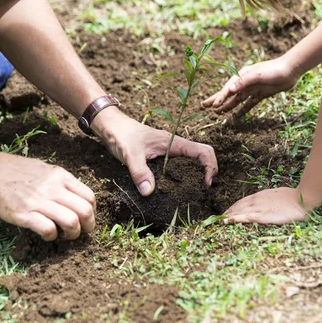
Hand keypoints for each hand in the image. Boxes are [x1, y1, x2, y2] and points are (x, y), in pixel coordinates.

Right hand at [0, 153, 95, 240]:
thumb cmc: (15, 170)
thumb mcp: (45, 169)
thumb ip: (61, 182)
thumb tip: (74, 196)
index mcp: (60, 176)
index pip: (90, 197)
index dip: (92, 212)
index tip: (86, 218)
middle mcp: (53, 188)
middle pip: (85, 211)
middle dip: (88, 226)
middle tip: (81, 232)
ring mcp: (39, 202)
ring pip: (71, 222)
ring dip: (73, 234)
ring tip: (66, 236)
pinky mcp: (25, 214)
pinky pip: (48, 230)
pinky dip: (52, 236)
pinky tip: (47, 235)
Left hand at [91, 107, 217, 195]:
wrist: (111, 127)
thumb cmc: (122, 135)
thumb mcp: (130, 154)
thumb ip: (140, 172)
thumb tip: (148, 192)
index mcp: (174, 143)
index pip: (203, 151)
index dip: (210, 167)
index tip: (206, 184)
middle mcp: (175, 148)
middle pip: (202, 158)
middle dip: (207, 174)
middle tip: (201, 193)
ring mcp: (169, 153)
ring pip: (191, 164)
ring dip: (195, 177)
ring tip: (190, 195)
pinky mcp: (161, 159)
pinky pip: (178, 168)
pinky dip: (181, 179)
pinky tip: (173, 191)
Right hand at [202, 57, 300, 116]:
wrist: (291, 70)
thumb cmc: (274, 70)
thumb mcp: (258, 75)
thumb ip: (244, 82)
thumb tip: (230, 90)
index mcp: (242, 76)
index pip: (228, 88)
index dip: (220, 97)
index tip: (213, 106)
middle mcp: (245, 82)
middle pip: (228, 93)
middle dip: (217, 100)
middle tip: (204, 106)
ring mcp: (252, 89)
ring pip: (236, 100)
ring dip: (227, 106)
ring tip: (217, 113)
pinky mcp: (260, 95)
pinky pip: (248, 104)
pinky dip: (242, 110)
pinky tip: (235, 117)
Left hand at [223, 187, 308, 224]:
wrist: (303, 199)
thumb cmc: (293, 198)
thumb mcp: (277, 197)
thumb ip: (268, 201)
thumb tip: (265, 205)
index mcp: (260, 196)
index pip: (241, 202)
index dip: (233, 208)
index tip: (226, 213)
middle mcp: (256, 201)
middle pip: (237, 207)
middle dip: (227, 213)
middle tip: (217, 220)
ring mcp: (259, 208)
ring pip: (239, 211)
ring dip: (228, 216)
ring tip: (218, 222)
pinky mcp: (263, 215)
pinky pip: (246, 217)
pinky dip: (236, 219)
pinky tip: (228, 221)